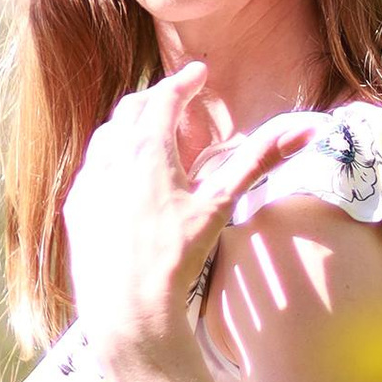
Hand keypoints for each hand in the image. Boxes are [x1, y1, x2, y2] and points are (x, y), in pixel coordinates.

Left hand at [61, 68, 302, 370]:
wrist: (128, 309)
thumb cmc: (176, 256)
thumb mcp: (219, 205)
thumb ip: (258, 161)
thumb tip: (304, 130)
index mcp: (147, 150)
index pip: (164, 98)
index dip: (184, 81)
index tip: (199, 72)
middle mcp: (111, 158)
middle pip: (131, 110)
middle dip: (156, 98)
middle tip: (178, 97)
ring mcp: (89, 183)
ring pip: (106, 135)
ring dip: (130, 124)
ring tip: (151, 129)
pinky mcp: (76, 208)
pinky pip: (92, 167)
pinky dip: (110, 155)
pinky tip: (122, 171)